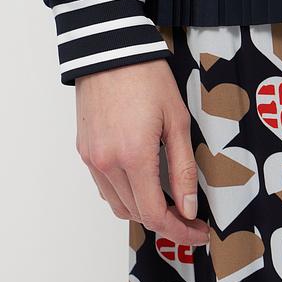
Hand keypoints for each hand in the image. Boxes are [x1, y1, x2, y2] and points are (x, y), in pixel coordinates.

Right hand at [75, 58, 209, 245]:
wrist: (109, 49)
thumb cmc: (146, 77)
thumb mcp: (177, 121)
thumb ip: (183, 168)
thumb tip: (188, 208)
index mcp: (133, 156)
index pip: (155, 214)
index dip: (179, 231)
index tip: (198, 232)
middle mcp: (107, 162)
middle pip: (136, 214)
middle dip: (166, 223)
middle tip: (191, 218)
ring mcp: (91, 157)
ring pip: (118, 205)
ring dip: (143, 211)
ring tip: (169, 203)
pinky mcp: (84, 150)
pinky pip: (104, 187)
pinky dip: (124, 194)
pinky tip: (142, 184)